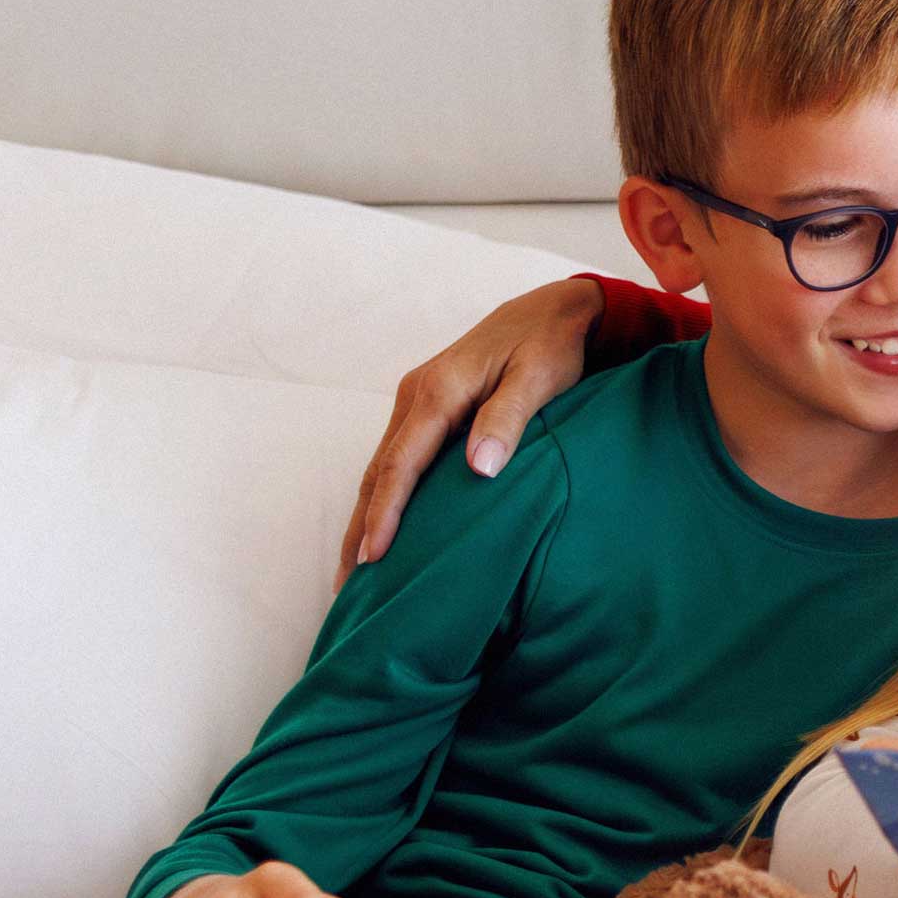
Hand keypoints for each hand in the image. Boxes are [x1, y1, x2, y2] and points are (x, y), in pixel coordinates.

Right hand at [338, 279, 602, 584]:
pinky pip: (398, 458)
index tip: (372, 558)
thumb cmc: (550, 346)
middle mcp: (416, 395)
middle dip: (359, 528)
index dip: (385, 514)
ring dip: (365, 516)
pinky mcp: (429, 407)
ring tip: (354, 569)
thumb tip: (479, 469)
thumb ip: (508, 421)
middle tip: (345, 587)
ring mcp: (418, 400)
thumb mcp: (540, 379)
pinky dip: (384, 494)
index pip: (401, 464)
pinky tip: (382, 524)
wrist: (552, 310)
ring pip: (382, 467)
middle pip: (378, 471)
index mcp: (438, 391)